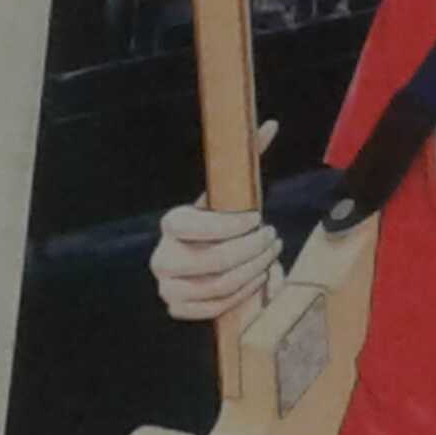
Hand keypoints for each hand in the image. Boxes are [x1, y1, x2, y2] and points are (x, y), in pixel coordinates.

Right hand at [148, 120, 280, 319]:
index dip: (229, 225)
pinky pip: (215, 309)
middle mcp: (162, 257)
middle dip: (253, 250)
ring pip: (219, 286)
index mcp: (171, 224)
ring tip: (270, 255)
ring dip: (254, 271)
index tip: (257, 218)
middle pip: (214, 261)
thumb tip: (271, 125)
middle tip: (273, 237)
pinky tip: (259, 278)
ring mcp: (167, 286)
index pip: (191, 226)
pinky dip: (244, 295)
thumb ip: (247, 159)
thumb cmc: (221, 222)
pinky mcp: (178, 309)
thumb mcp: (230, 193)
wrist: (203, 257)